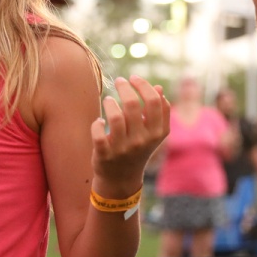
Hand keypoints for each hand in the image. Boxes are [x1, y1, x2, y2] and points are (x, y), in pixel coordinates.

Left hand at [91, 76, 168, 193]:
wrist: (121, 178)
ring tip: (108, 101)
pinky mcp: (105, 155)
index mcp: (158, 132)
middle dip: (124, 87)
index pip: (155, 101)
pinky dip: (97, 124)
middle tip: (119, 81)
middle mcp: (142, 140)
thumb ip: (159, 111)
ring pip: (115, 117)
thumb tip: (158, 88)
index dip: (143, 85)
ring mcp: (124, 148)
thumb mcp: (152, 133)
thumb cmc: (138, 148)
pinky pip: (98, 134)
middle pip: (133, 104)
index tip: (133, 78)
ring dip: (110, 103)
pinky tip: (99, 122)